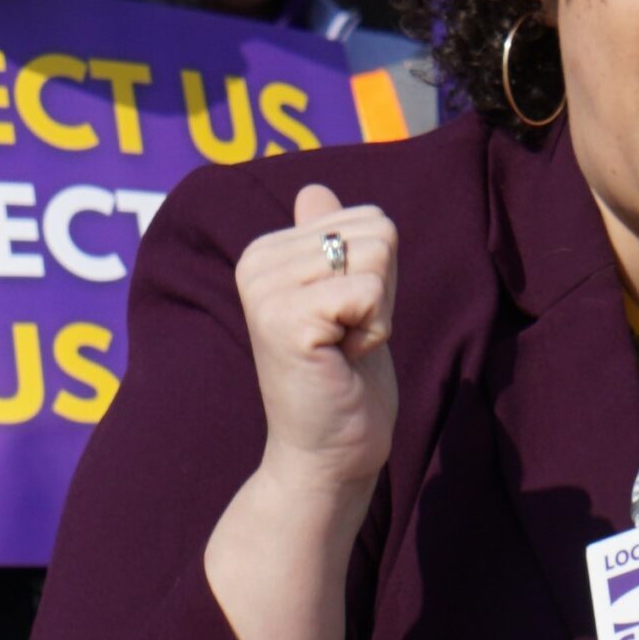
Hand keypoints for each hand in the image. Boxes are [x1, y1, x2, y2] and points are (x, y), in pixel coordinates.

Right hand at [233, 183, 399, 496]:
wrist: (328, 451)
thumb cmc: (343, 372)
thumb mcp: (343, 295)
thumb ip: (326, 240)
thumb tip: (313, 188)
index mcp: (266, 250)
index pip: (369, 217)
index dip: (378, 273)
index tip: (345, 317)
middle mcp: (256, 262)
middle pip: (377, 232)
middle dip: (381, 290)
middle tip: (347, 336)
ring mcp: (267, 291)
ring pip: (377, 257)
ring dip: (378, 310)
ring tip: (343, 346)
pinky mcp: (286, 320)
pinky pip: (369, 292)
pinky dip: (374, 330)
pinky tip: (342, 359)